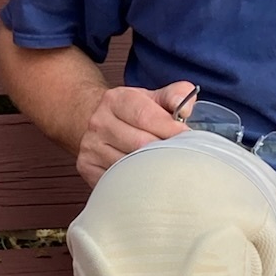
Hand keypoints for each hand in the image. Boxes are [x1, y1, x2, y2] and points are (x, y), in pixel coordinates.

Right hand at [76, 80, 193, 186]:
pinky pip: (118, 179)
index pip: (145, 116)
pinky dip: (136, 180)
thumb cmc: (132, 112)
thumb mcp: (153, 98)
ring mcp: (91, 146)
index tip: (187, 136)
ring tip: (163, 165)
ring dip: (152, 168)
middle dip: (164, 150)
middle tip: (179, 154)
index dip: (169, 128)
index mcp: (116, 100)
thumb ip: (176, 95)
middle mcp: (99, 122)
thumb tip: (186, 106)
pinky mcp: (88, 167)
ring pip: (130, 165)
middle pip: (140, 143)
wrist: (98, 121)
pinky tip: (145, 174)